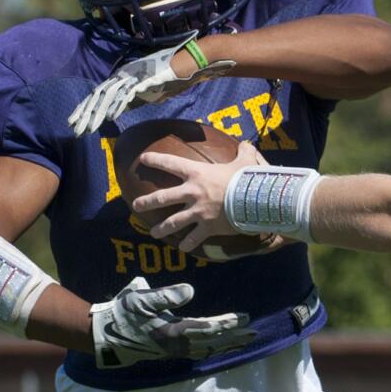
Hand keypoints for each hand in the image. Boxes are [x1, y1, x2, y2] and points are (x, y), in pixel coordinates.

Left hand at [67, 34, 235, 135]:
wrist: (192, 62)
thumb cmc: (174, 75)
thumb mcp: (151, 91)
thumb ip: (136, 98)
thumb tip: (123, 109)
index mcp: (125, 78)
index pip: (101, 94)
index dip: (88, 108)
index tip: (78, 122)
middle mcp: (125, 75)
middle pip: (99, 95)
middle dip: (85, 112)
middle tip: (74, 127)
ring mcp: (134, 76)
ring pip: (109, 96)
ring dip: (97, 113)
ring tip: (87, 127)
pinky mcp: (144, 79)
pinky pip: (128, 94)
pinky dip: (118, 106)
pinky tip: (110, 117)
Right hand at [89, 276, 255, 367]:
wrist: (105, 334)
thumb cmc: (123, 313)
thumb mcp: (141, 299)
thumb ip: (165, 296)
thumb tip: (190, 290)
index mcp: (174, 331)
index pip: (208, 328)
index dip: (228, 323)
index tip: (245, 318)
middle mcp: (178, 345)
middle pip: (213, 342)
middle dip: (235, 337)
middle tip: (255, 332)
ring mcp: (174, 350)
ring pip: (208, 349)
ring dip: (227, 345)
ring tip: (244, 340)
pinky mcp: (170, 351)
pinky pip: (199, 352)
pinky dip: (213, 349)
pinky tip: (220, 347)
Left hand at [133, 140, 269, 253]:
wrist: (254, 199)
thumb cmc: (247, 179)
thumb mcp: (245, 162)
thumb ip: (244, 152)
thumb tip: (247, 143)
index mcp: (197, 173)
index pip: (171, 163)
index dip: (155, 160)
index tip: (142, 159)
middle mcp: (192, 192)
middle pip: (162, 197)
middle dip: (146, 202)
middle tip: (136, 205)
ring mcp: (198, 211)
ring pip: (173, 222)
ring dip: (161, 229)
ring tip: (153, 233)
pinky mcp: (207, 227)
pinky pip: (193, 238)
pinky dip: (188, 244)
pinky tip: (183, 248)